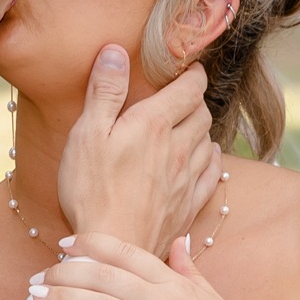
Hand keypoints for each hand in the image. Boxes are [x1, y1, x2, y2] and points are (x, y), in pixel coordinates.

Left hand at [31, 234, 299, 299]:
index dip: (92, 245)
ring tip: (38, 296)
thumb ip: (189, 270)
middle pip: (106, 277)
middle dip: (66, 272)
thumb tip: (178, 241)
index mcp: (179, 285)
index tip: (66, 245)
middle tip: (40, 274)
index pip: (127, 254)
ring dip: (65, 298)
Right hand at [56, 46, 223, 255]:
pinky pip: (212, 174)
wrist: (112, 247)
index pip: (189, 89)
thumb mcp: (87, 134)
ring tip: (190, 125)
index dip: (193, 74)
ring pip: (209, 142)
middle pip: (202, 114)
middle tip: (183, 97)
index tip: (191, 68)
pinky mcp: (188, 205)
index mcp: (154, 125)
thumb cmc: (91, 190)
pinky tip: (204, 158)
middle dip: (195, 101)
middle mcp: (179, 148)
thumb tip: (115, 51)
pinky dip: (212, 159)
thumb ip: (104, 91)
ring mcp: (187, 179)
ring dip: (202, 129)